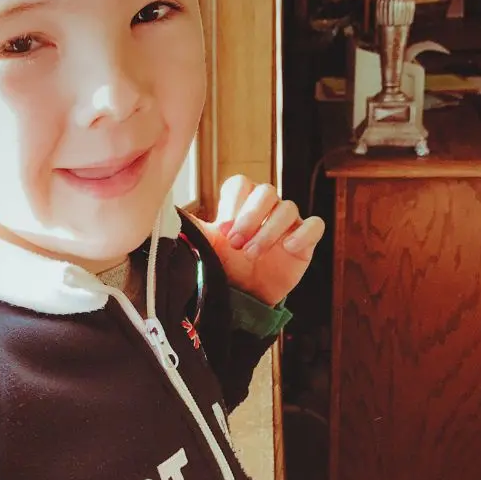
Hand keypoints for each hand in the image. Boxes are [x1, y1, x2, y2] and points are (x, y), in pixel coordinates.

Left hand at [191, 176, 324, 306]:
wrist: (246, 295)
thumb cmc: (227, 266)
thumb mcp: (207, 247)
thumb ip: (193, 228)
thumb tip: (166, 213)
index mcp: (241, 204)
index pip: (241, 183)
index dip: (233, 201)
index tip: (222, 228)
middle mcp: (266, 208)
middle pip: (266, 192)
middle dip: (250, 217)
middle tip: (235, 243)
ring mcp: (288, 222)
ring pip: (288, 208)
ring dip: (269, 230)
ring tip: (253, 253)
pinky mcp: (305, 239)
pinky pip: (315, 225)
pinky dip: (303, 233)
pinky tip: (288, 248)